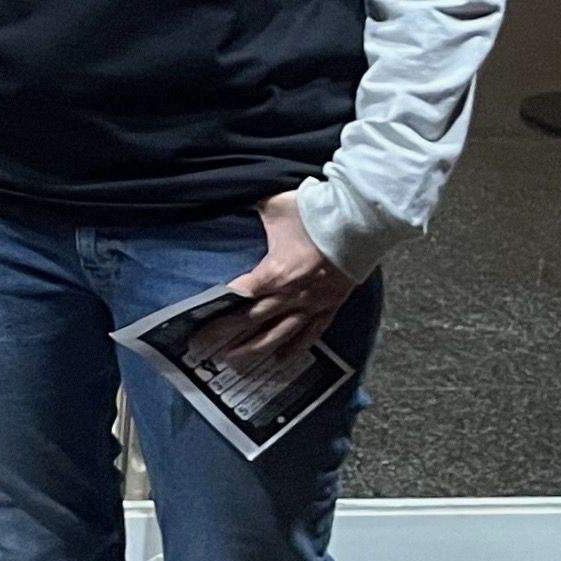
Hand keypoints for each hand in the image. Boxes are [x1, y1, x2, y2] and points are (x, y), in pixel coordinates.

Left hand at [217, 190, 359, 360]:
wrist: (361, 219)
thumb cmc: (314, 211)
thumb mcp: (273, 207)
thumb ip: (253, 213)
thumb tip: (233, 200)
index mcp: (275, 273)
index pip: (239, 296)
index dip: (218, 310)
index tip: (198, 321)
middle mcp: (292, 294)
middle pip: (253, 320)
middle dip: (227, 335)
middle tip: (205, 347)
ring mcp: (313, 303)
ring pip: (280, 334)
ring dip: (256, 349)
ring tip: (236, 361)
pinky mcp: (332, 305)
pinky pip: (312, 332)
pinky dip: (296, 347)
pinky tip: (283, 359)